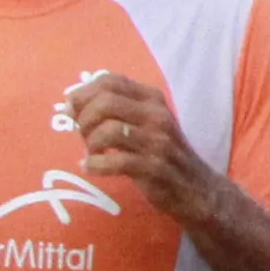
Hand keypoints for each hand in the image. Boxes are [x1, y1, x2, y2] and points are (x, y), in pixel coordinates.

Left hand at [64, 71, 223, 220]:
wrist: (198, 189)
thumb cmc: (163, 154)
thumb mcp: (147, 122)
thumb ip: (117, 109)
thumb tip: (72, 106)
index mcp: (153, 98)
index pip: (110, 81)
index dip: (83, 93)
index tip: (73, 111)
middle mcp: (157, 115)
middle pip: (105, 102)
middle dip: (84, 119)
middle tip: (83, 135)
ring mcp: (158, 141)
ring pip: (109, 130)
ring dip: (90, 143)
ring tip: (91, 153)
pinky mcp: (155, 168)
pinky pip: (116, 161)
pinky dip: (95, 165)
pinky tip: (92, 168)